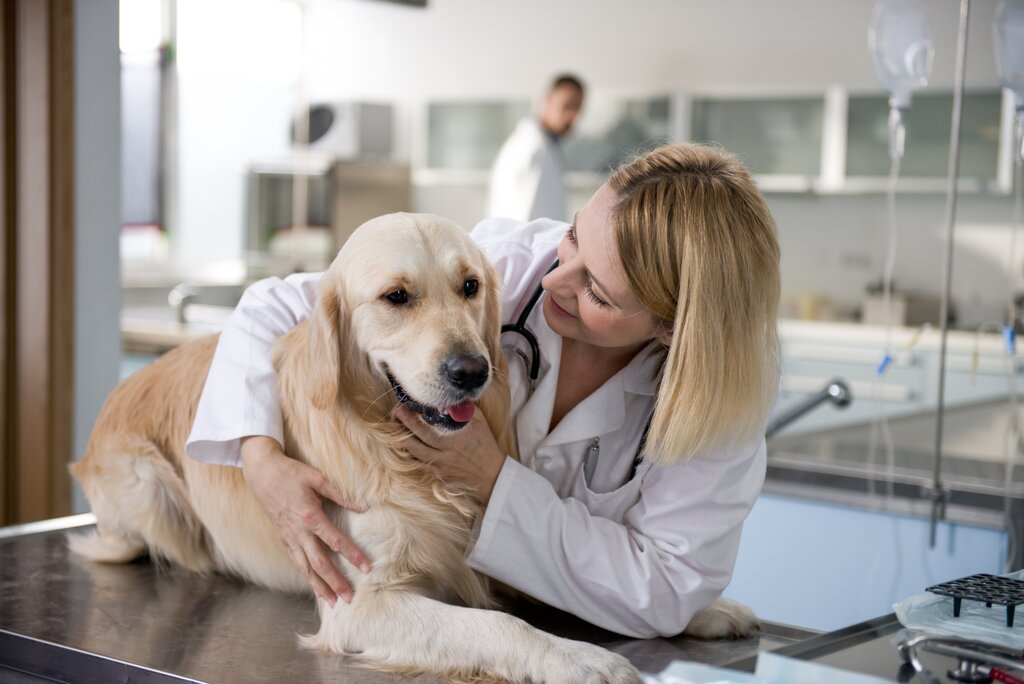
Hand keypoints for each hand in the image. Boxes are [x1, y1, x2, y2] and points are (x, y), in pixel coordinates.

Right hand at [240, 436, 370, 605]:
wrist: (262, 472)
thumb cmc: (291, 473)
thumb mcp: (318, 478)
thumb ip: (342, 494)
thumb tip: (365, 507)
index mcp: (309, 516)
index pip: (335, 541)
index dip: (352, 555)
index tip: (367, 568)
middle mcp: (298, 532)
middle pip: (319, 563)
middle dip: (336, 582)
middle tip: (350, 598)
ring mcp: (288, 537)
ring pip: (305, 568)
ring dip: (320, 587)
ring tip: (333, 602)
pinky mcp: (283, 538)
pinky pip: (296, 562)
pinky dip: (306, 577)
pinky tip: (315, 587)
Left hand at [393, 405, 506, 504]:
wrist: (491, 475)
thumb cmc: (485, 446)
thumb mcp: (479, 423)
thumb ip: (464, 410)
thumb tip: (449, 399)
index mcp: (457, 437)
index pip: (430, 427)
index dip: (414, 418)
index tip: (405, 406)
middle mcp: (447, 452)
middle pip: (418, 439)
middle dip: (405, 424)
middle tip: (396, 412)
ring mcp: (441, 465)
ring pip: (416, 453)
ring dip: (403, 440)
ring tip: (396, 427)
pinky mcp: (439, 475)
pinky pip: (421, 463)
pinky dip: (412, 453)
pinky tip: (406, 444)